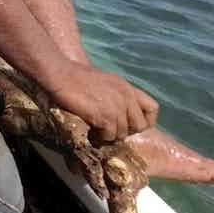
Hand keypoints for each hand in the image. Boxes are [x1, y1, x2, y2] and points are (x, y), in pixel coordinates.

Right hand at [42, 61, 157, 141]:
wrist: (60, 75)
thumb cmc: (76, 77)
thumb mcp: (105, 82)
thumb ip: (117, 95)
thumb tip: (119, 112)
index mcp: (127, 87)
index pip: (152, 108)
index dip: (146, 120)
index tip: (132, 124)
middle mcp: (126, 97)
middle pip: (139, 126)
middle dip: (125, 131)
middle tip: (109, 129)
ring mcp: (116, 107)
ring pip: (123, 134)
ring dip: (110, 135)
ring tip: (96, 130)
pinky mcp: (104, 116)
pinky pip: (109, 136)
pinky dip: (100, 137)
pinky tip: (90, 131)